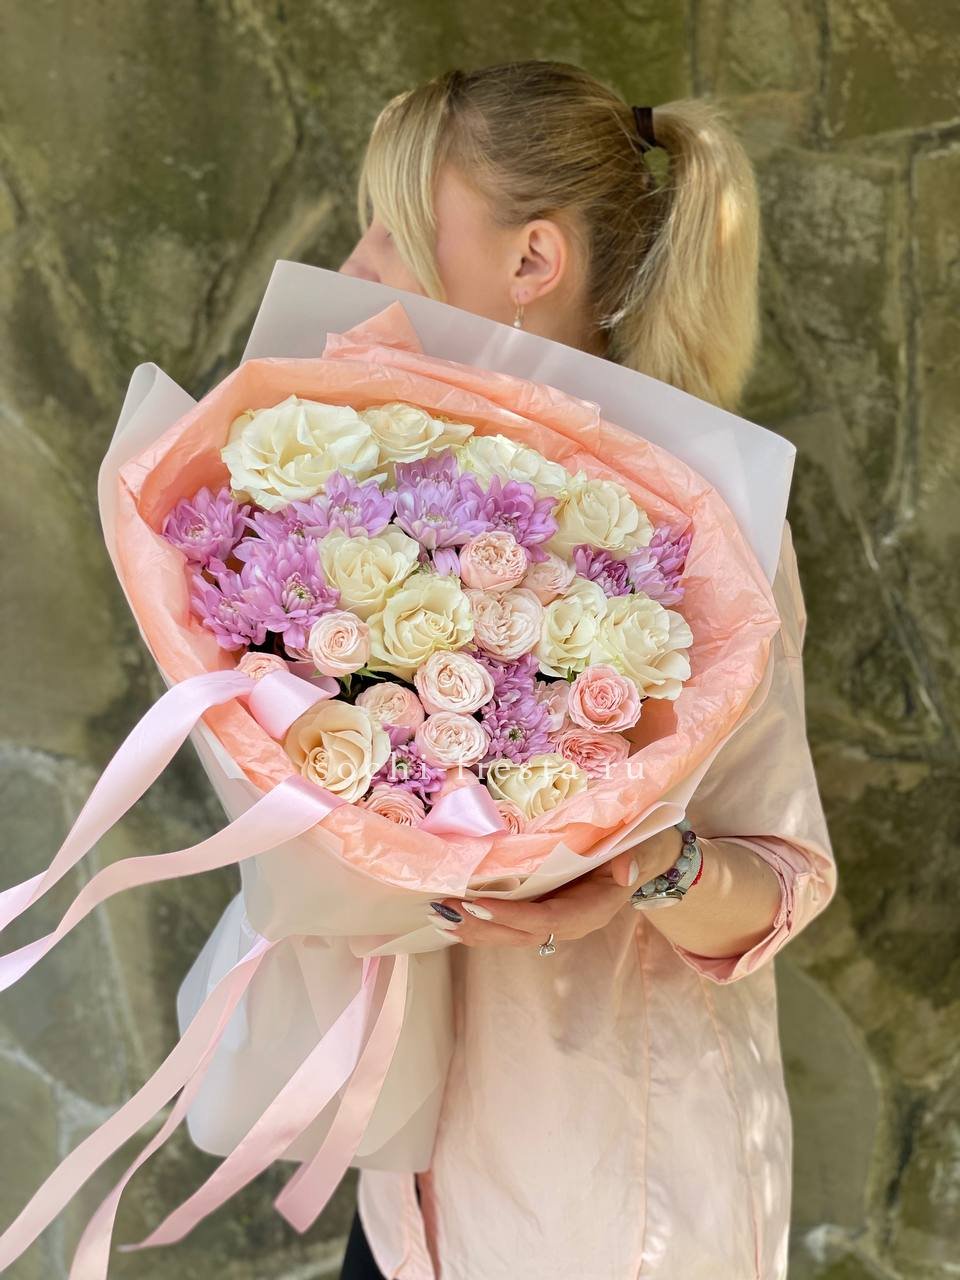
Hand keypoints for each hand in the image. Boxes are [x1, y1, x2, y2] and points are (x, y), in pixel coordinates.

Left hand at [427, 827, 682, 947]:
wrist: (645, 859)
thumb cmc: (641, 849)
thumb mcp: (645, 850)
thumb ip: (636, 860)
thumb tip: (625, 869)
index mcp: (592, 910)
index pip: (547, 919)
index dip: (512, 915)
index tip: (478, 902)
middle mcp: (571, 924)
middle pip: (521, 933)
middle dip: (482, 925)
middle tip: (445, 909)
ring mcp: (557, 922)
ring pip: (511, 935)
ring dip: (475, 928)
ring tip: (440, 914)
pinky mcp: (545, 913)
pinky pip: (510, 926)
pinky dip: (481, 923)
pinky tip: (454, 916)